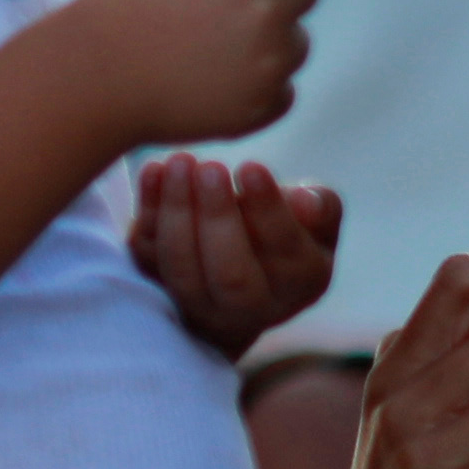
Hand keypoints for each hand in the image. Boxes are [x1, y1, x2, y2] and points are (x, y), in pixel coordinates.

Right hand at [61, 0, 320, 150]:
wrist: (93, 77)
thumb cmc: (127, 8)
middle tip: (241, 4)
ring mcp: (272, 53)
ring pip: (296, 43)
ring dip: (267, 45)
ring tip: (204, 53)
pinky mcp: (265, 100)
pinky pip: (283, 90)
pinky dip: (258, 89)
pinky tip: (210, 85)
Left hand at [133, 155, 345, 356]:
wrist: (242, 273)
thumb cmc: (287, 233)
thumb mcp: (319, 220)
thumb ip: (322, 207)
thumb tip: (305, 201)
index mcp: (302, 283)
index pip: (284, 250)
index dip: (267, 210)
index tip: (251, 166)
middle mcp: (252, 306)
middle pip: (231, 274)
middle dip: (218, 218)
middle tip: (210, 167)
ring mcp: (200, 303)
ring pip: (182, 269)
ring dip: (176, 213)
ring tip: (178, 161)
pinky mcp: (158, 286)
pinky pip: (147, 256)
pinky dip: (146, 212)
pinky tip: (153, 170)